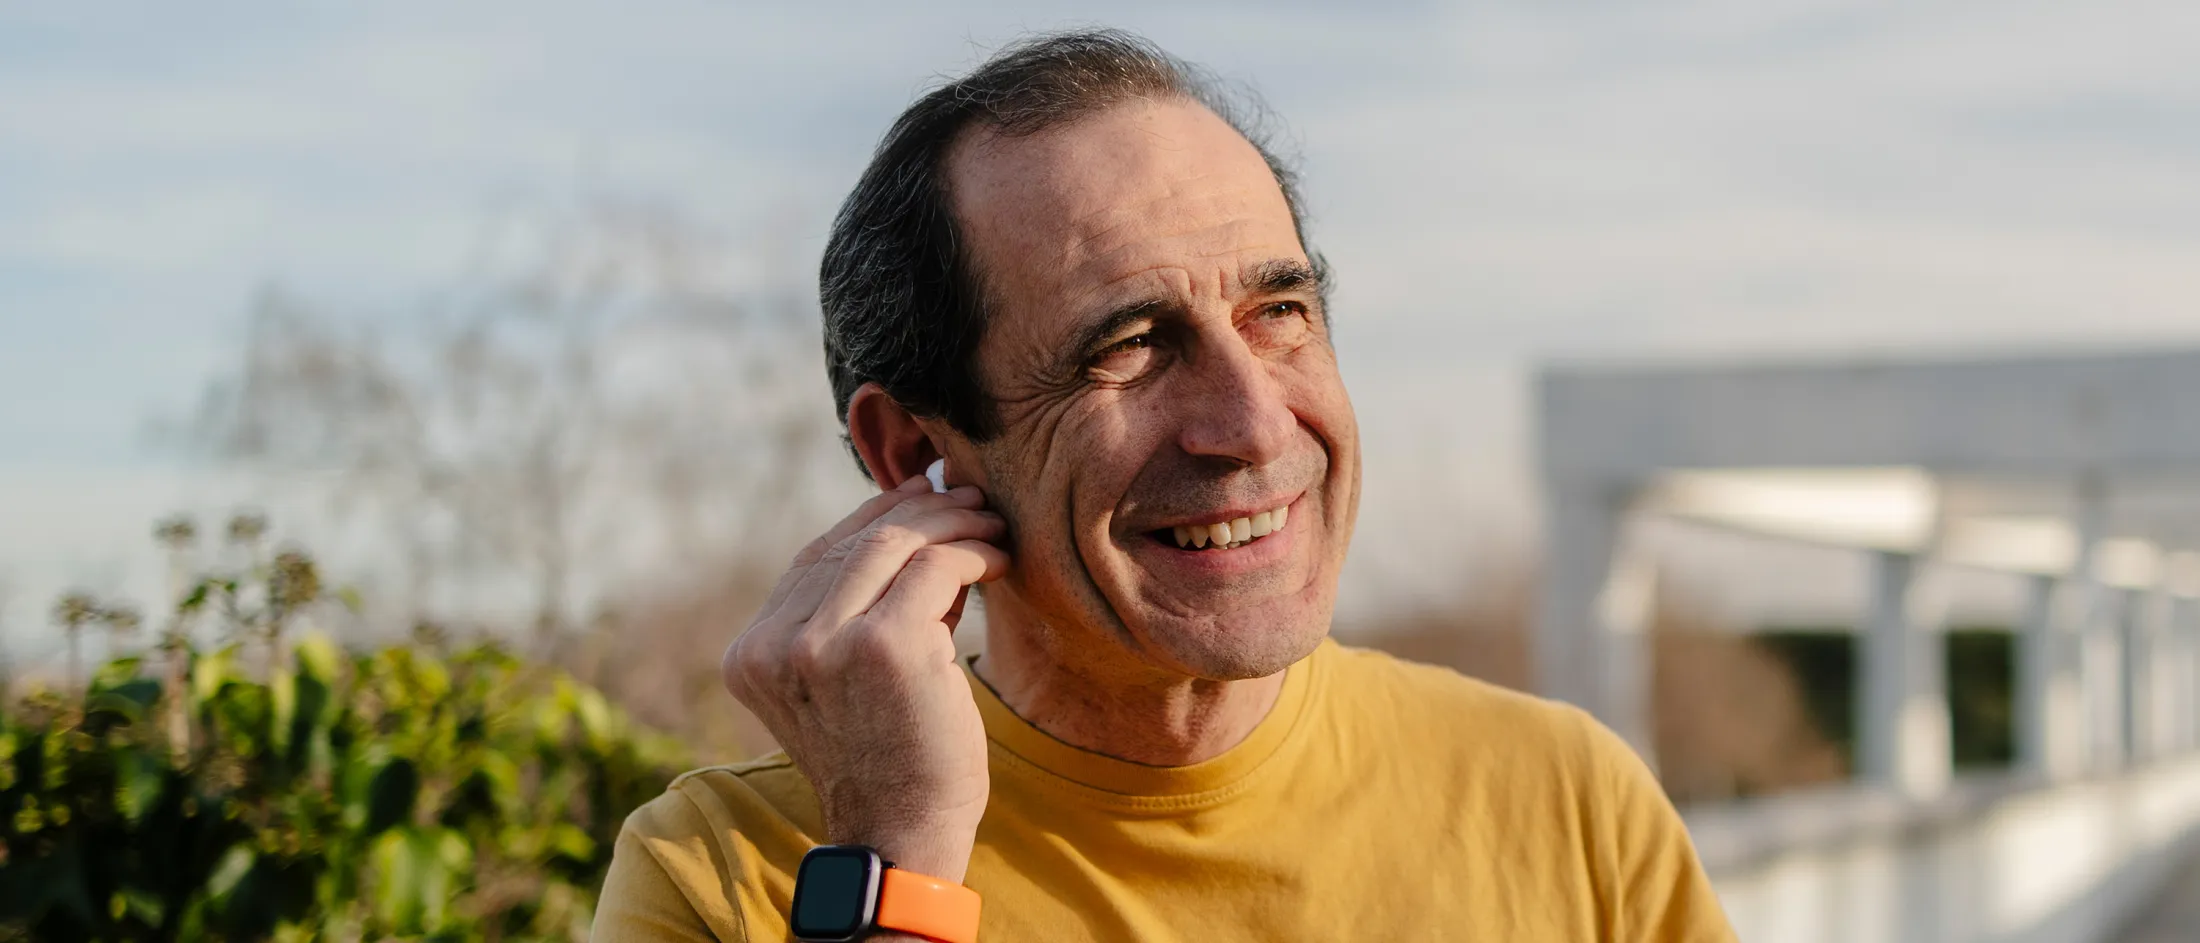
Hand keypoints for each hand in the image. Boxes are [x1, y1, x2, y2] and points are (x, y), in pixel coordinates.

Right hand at [721, 472, 1009, 881]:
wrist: (904, 836)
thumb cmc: (890, 760)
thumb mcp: (846, 682)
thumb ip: (856, 611)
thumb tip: (916, 520)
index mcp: (752, 654)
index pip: (814, 559)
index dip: (871, 518)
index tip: (920, 496)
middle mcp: (775, 645)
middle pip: (854, 543)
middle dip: (920, 513)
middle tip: (969, 502)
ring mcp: (824, 644)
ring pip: (895, 544)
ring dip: (952, 526)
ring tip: (991, 525)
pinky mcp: (884, 646)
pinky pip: (936, 569)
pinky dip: (974, 554)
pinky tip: (1000, 560)